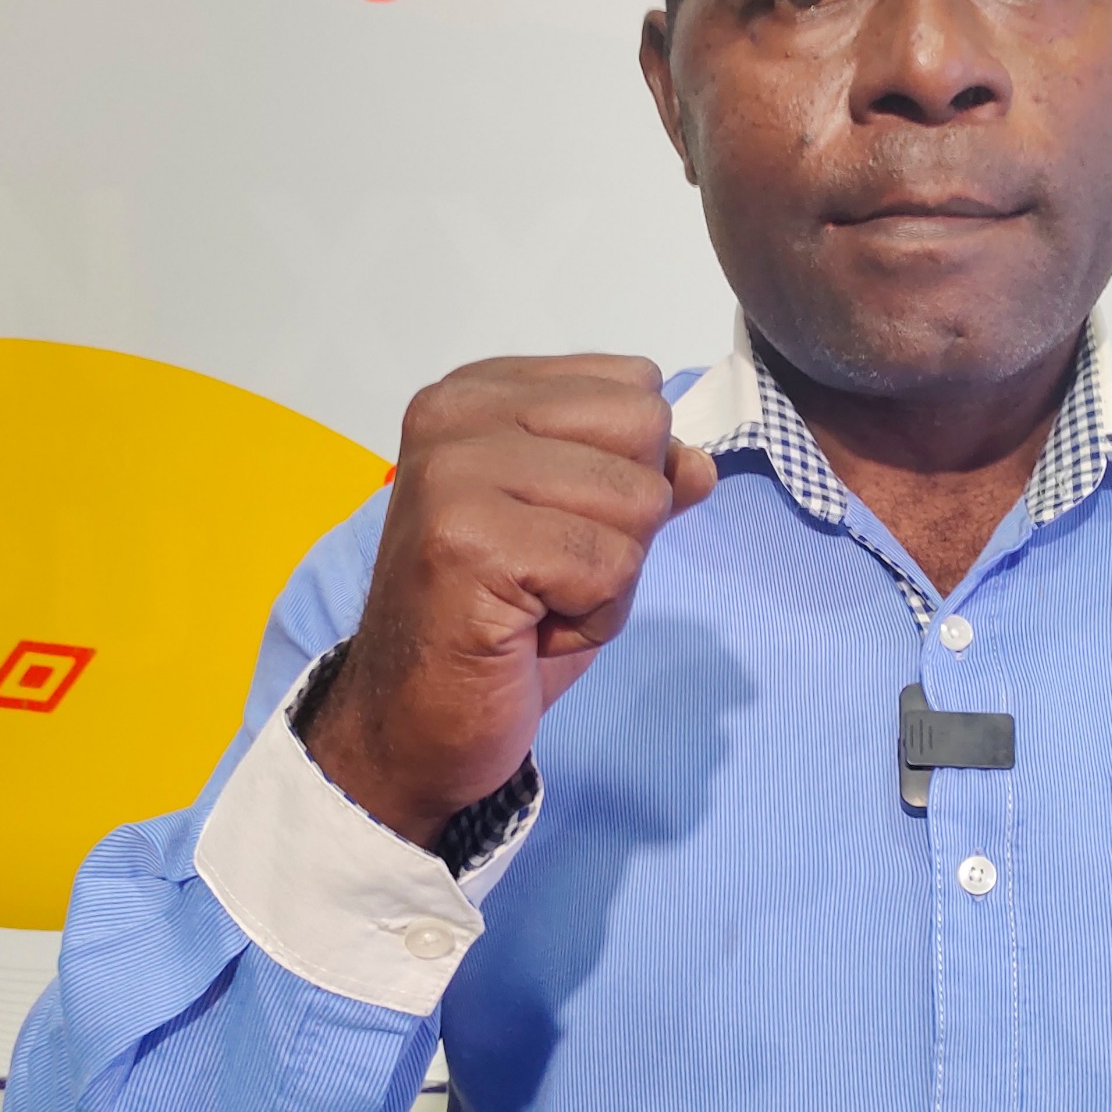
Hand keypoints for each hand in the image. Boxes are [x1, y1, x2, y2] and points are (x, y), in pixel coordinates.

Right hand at [304, 355, 716, 845]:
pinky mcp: (468, 541)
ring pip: (638, 500)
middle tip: (548, 573)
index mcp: (479, 393)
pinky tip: (528, 630)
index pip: (634, 386)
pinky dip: (592, 617)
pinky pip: (611, 565)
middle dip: (626, 522)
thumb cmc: (499, 629)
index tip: (552, 528)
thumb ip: (640, 482)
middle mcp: (456, 414)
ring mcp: (455, 473)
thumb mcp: (586, 536)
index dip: (626, 472)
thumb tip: (698, 464)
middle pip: (644, 430)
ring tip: (535, 604)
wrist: (413, 726)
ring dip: (609, 578)